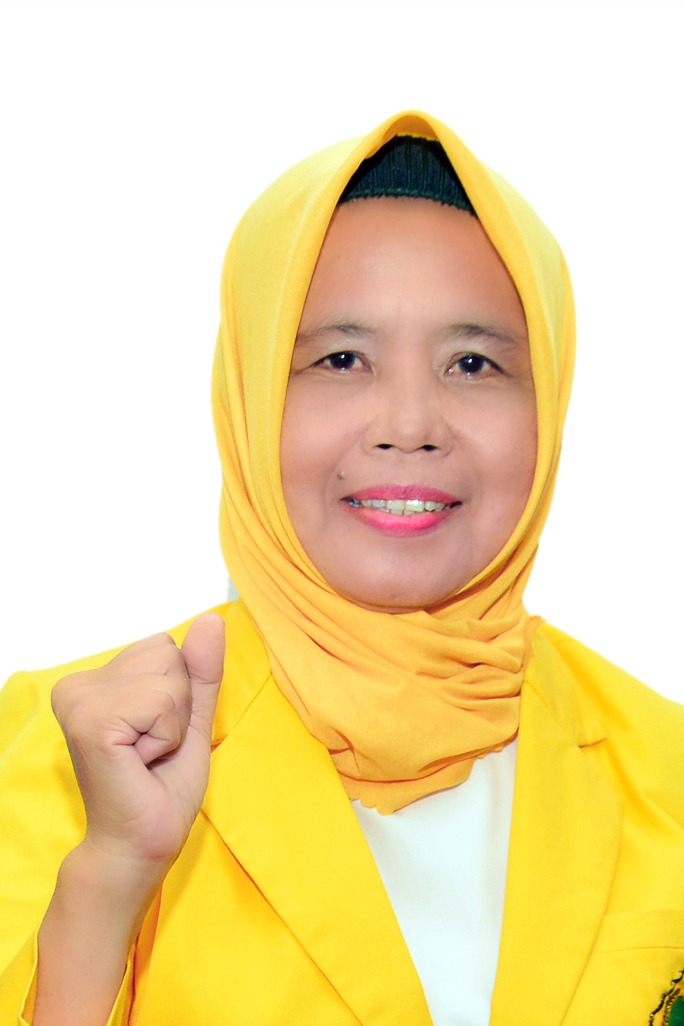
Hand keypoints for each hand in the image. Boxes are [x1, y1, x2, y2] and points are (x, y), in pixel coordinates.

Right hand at [51, 612, 225, 867]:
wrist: (142, 842)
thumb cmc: (162, 786)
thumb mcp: (191, 717)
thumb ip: (200, 669)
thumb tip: (213, 619)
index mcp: (94, 680)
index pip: (164, 645)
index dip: (178, 694)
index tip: (154, 735)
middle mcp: (77, 684)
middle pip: (167, 654)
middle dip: (177, 706)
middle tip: (152, 750)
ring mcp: (80, 701)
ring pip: (170, 677)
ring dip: (174, 724)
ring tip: (146, 757)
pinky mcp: (92, 722)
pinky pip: (163, 702)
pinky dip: (168, 736)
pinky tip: (140, 763)